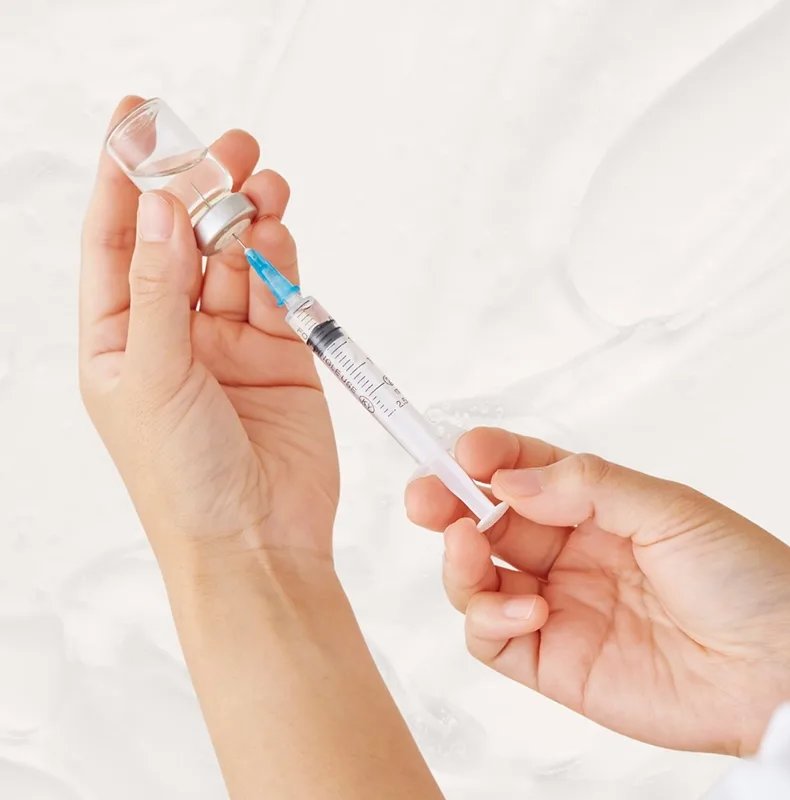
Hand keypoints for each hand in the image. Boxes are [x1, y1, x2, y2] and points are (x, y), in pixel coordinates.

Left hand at [79, 97, 337, 565]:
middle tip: (225, 149)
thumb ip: (160, 291)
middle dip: (198, 189)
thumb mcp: (151, 377)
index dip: (122, 179)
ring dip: (246, 216)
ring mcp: (230, 342)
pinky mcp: (282, 353)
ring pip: (235, 257)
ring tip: (262, 183)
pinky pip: (278, 289)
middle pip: (182, 239)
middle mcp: (173, 335)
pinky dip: (279, 257)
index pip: (114, 242)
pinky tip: (277, 231)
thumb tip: (162, 210)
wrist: (258, 541)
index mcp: (120, 340)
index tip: (134, 118)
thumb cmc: (183, 480)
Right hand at [405, 427, 789, 756]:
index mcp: (594, 507)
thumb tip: (508, 480)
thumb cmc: (745, 580)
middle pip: (484, 521)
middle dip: (446, 503)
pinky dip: (489, 616)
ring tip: (469, 547)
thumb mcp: (669, 508)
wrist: (784, 672)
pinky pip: (491, 636)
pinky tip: (528, 607)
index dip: (488, 458)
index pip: (523, 471)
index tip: (466, 452)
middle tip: (426, 497)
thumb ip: (584, 486)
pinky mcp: (552, 661)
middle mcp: (567, 553)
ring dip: (458, 559)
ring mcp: (555, 606)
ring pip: (474, 577)